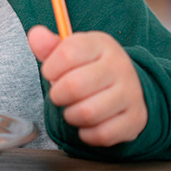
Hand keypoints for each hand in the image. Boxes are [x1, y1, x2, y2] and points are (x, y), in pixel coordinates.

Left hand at [28, 25, 147, 147]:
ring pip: (87, 113)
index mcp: (101, 44)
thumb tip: (35, 35)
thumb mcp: (72, 50)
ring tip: (73, 108)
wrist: (129, 86)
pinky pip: (102, 134)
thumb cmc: (91, 68)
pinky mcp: (135, 119)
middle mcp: (119, 66)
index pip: (67, 54)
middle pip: (73, 86)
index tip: (51, 73)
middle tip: (60, 94)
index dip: (50, 69)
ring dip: (71, 115)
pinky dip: (87, 134)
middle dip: (57, 95)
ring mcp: (130, 93)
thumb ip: (48, 45)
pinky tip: (87, 123)